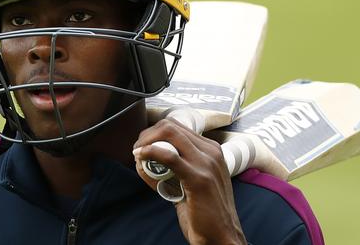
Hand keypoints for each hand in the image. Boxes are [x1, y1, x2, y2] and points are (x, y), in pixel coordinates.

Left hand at [133, 119, 246, 244]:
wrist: (222, 237)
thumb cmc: (206, 215)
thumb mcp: (191, 184)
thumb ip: (171, 171)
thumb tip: (142, 161)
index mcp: (212, 151)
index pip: (178, 127)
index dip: (155, 132)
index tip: (143, 146)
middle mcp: (212, 152)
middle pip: (171, 126)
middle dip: (147, 134)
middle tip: (137, 149)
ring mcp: (207, 163)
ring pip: (169, 134)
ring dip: (146, 142)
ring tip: (137, 154)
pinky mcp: (199, 178)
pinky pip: (169, 156)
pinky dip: (150, 153)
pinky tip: (141, 158)